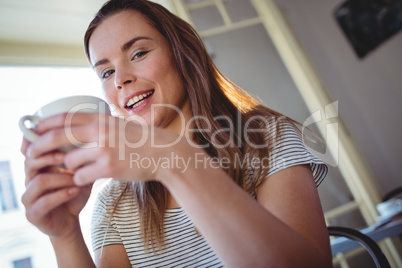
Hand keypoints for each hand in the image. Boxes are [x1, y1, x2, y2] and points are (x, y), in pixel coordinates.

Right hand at [21, 137, 91, 238]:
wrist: (71, 221)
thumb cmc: (74, 193)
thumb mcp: (80, 173)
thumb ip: (80, 158)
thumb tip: (90, 139)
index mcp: (38, 167)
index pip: (31, 149)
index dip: (41, 141)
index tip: (60, 136)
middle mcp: (29, 179)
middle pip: (30, 161)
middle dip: (51, 156)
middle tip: (69, 157)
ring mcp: (29, 197)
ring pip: (39, 181)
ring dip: (61, 178)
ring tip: (77, 178)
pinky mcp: (32, 214)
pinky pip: (43, 202)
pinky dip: (61, 195)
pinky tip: (74, 190)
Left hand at [28, 113, 179, 185]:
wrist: (163, 154)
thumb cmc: (140, 140)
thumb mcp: (117, 125)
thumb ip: (97, 125)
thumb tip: (72, 127)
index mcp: (101, 119)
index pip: (65, 118)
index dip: (45, 124)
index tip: (33, 130)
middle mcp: (100, 132)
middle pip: (58, 137)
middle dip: (42, 147)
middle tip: (35, 155)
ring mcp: (104, 150)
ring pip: (69, 161)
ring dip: (71, 167)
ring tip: (82, 168)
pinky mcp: (108, 168)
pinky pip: (81, 176)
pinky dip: (81, 179)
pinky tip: (91, 177)